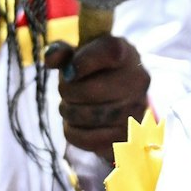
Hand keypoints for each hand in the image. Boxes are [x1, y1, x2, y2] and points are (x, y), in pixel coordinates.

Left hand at [48, 36, 150, 159]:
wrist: (121, 98)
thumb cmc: (95, 72)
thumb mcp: (80, 56)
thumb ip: (62, 53)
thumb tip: (51, 59)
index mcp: (126, 53)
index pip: (109, 52)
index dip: (82, 61)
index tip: (70, 69)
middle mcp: (138, 80)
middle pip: (89, 90)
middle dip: (66, 91)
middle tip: (66, 90)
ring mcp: (135, 110)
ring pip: (85, 116)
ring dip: (68, 111)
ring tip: (71, 106)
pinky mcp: (126, 135)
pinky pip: (86, 139)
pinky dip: (72, 131)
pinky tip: (75, 123)